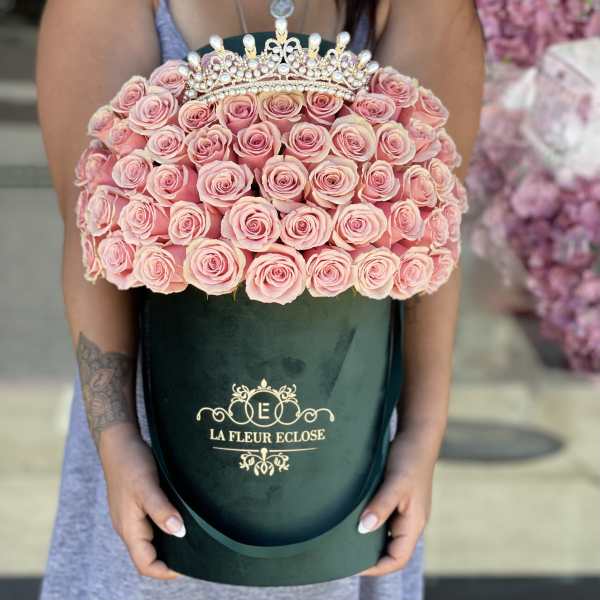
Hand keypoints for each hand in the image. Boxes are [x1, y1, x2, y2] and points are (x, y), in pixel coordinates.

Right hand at [98, 423, 184, 579]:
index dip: (165, 571)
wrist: (118, 441)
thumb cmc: (131, 462)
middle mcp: (128, 526)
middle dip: (169, 560)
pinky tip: (179, 518)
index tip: (188, 566)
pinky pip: (150, 525)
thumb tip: (178, 532)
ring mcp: (131, 516)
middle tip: (195, 554)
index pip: (145, 563)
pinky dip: (164, 528)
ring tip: (191, 539)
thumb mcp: (147, 486)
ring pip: (149, 540)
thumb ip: (161, 510)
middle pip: (147, 555)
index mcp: (128, 528)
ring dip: (168, 544)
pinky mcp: (135, 505)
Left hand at [358, 426, 438, 575]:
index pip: (397, 558)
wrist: (417, 435)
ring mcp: (404, 510)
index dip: (377, 567)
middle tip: (345, 553)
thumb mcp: (395, 483)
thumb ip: (381, 506)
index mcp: (414, 523)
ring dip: (369, 538)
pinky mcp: (398, 499)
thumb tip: (363, 529)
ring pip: (386, 534)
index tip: (353, 564)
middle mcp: (411, 521)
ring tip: (345, 537)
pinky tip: (354, 515)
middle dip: (370, 556)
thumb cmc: (409, 458)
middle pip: (391, 550)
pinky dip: (370, 521)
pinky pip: (383, 518)